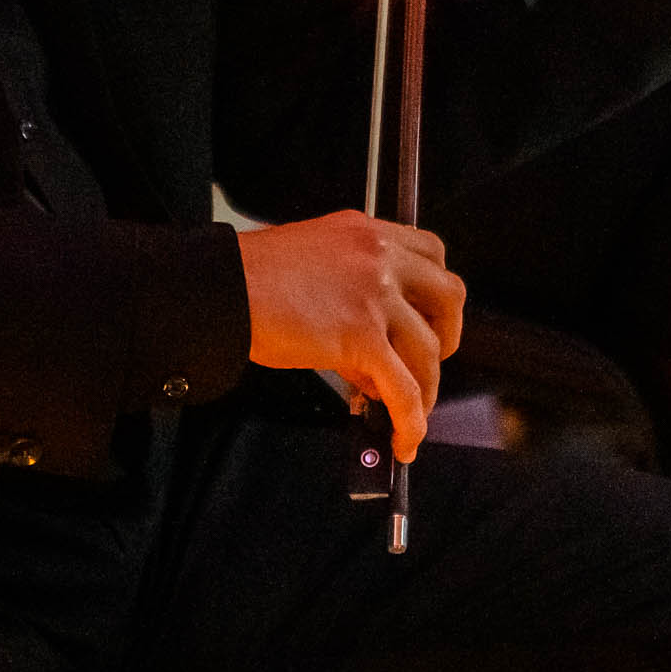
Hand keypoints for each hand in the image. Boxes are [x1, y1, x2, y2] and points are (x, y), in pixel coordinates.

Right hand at [237, 210, 467, 457]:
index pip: (431, 253)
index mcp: (366, 233)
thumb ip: (352, 297)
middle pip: (449, 295)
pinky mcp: (361, 336)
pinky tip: (405, 438)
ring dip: (426, 388)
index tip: (429, 317)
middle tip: (429, 362)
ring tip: (410, 413)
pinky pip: (402, 388)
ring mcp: (374, 295)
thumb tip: (372, 361)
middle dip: (447, 335)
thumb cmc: (251, 279)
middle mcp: (379, 257)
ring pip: (429, 349)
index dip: (436, 292)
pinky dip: (411, 419)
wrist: (222, 290)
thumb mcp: (313, 265)